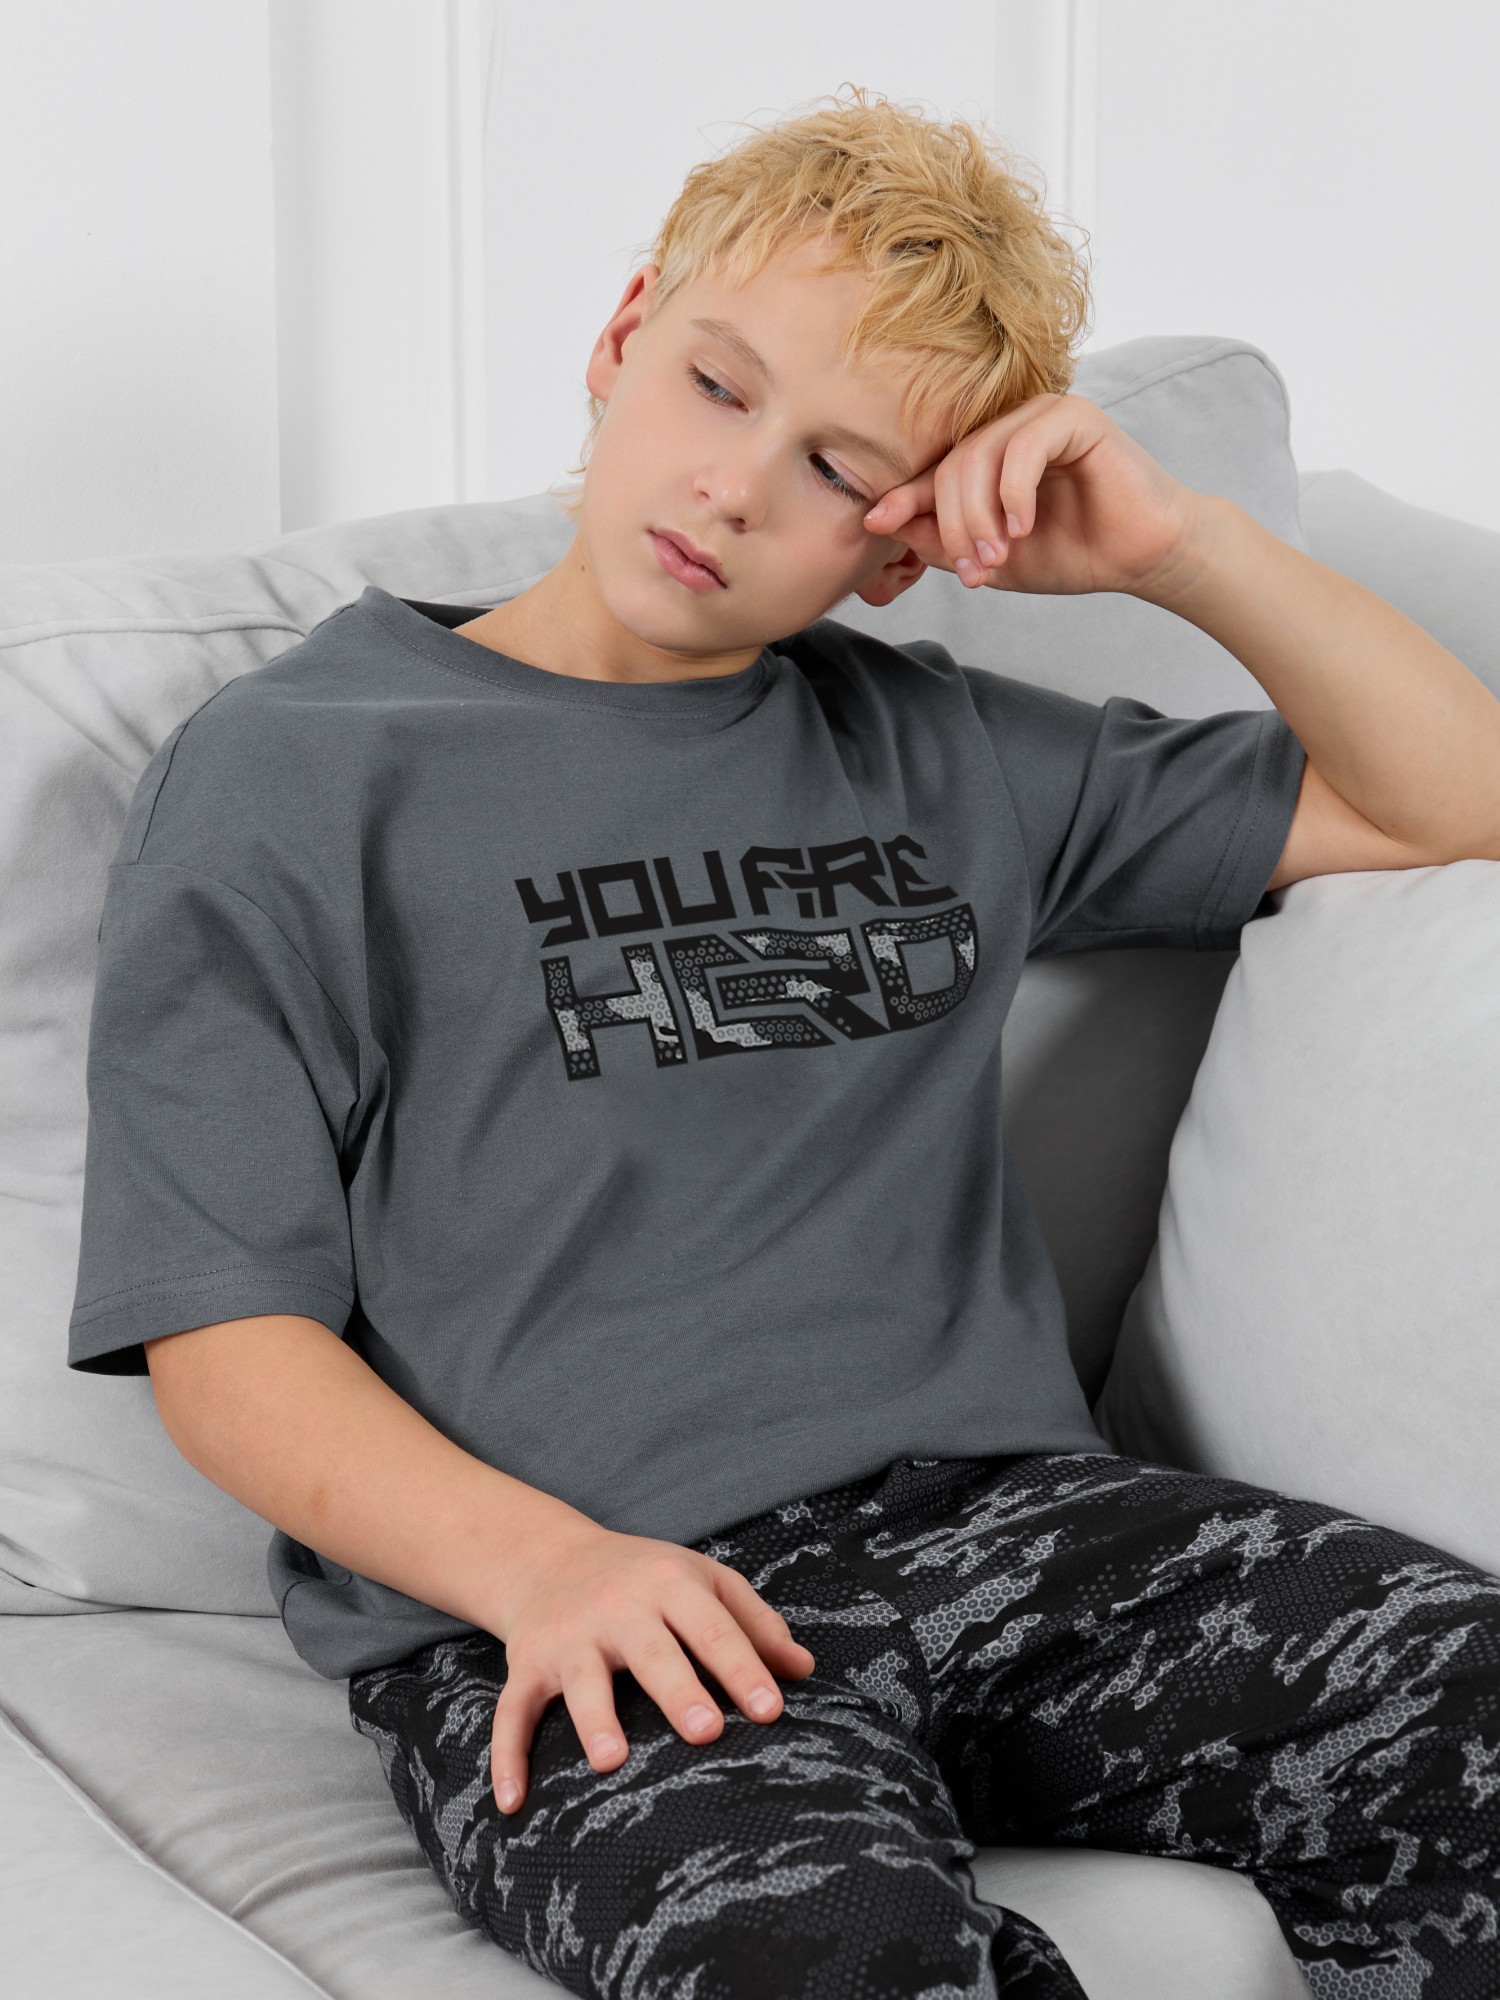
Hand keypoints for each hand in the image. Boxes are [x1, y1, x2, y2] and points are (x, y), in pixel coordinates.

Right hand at [487, 1523, 816, 1814]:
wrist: (549, 1557)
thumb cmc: (645, 1579)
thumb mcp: (702, 1581)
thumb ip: (754, 1623)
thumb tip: (804, 1670)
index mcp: (669, 1585)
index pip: (712, 1627)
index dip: (742, 1668)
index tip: (770, 1709)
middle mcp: (618, 1608)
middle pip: (652, 1651)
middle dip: (677, 1690)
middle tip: (706, 1732)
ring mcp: (569, 1637)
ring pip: (582, 1681)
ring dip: (595, 1720)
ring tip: (613, 1761)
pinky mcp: (527, 1665)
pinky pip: (513, 1711)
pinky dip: (507, 1755)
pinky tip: (513, 1801)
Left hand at [863, 390, 1214, 602]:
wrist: (1142, 556)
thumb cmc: (1074, 552)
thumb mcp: (992, 557)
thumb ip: (939, 540)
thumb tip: (880, 522)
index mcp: (986, 457)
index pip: (931, 471)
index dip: (901, 497)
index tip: (876, 524)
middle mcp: (1008, 428)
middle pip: (950, 465)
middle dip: (952, 524)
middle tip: (972, 569)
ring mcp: (1040, 416)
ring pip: (979, 455)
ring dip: (979, 516)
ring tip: (997, 556)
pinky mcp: (1074, 416)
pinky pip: (1024, 446)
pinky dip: (1014, 492)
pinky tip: (1024, 527)